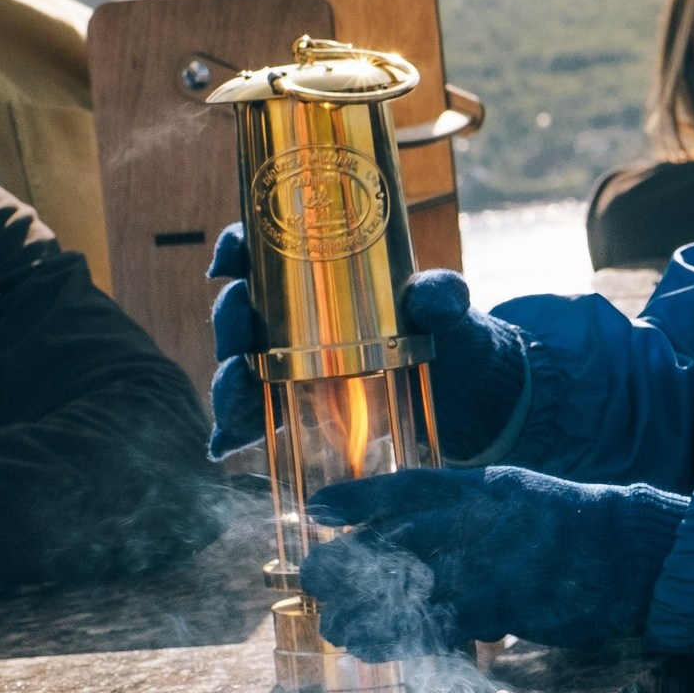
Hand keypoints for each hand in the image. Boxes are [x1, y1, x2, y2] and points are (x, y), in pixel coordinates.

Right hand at [207, 226, 527, 460]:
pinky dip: (236, 430)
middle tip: (239, 330)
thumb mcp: (449, 310)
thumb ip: (443, 297)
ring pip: (241, 367)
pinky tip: (225, 444)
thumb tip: (435, 298)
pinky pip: (258, 419)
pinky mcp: (301, 412)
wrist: (469, 396)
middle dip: (229, 319)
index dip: (235, 248)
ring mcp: (292, 367)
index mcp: (318, 275)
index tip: (230, 259)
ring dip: (227, 379)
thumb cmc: (451, 335)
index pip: (262, 251)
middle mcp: (293, 319)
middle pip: (241, 311)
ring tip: (236, 387)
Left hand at [298, 466, 687, 658]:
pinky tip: (370, 647)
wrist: (641, 554)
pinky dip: (399, 637)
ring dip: (362, 608)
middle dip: (347, 562)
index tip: (319, 509)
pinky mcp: (502, 600)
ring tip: (334, 626)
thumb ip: (479, 518)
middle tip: (312, 579)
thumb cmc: (588, 535)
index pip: (409, 487)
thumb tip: (434, 542)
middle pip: (393, 538)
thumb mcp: (527, 503)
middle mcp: (477, 517)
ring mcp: (488, 557)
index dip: (359, 498)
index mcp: (484, 488)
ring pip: (405, 584)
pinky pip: (435, 622)